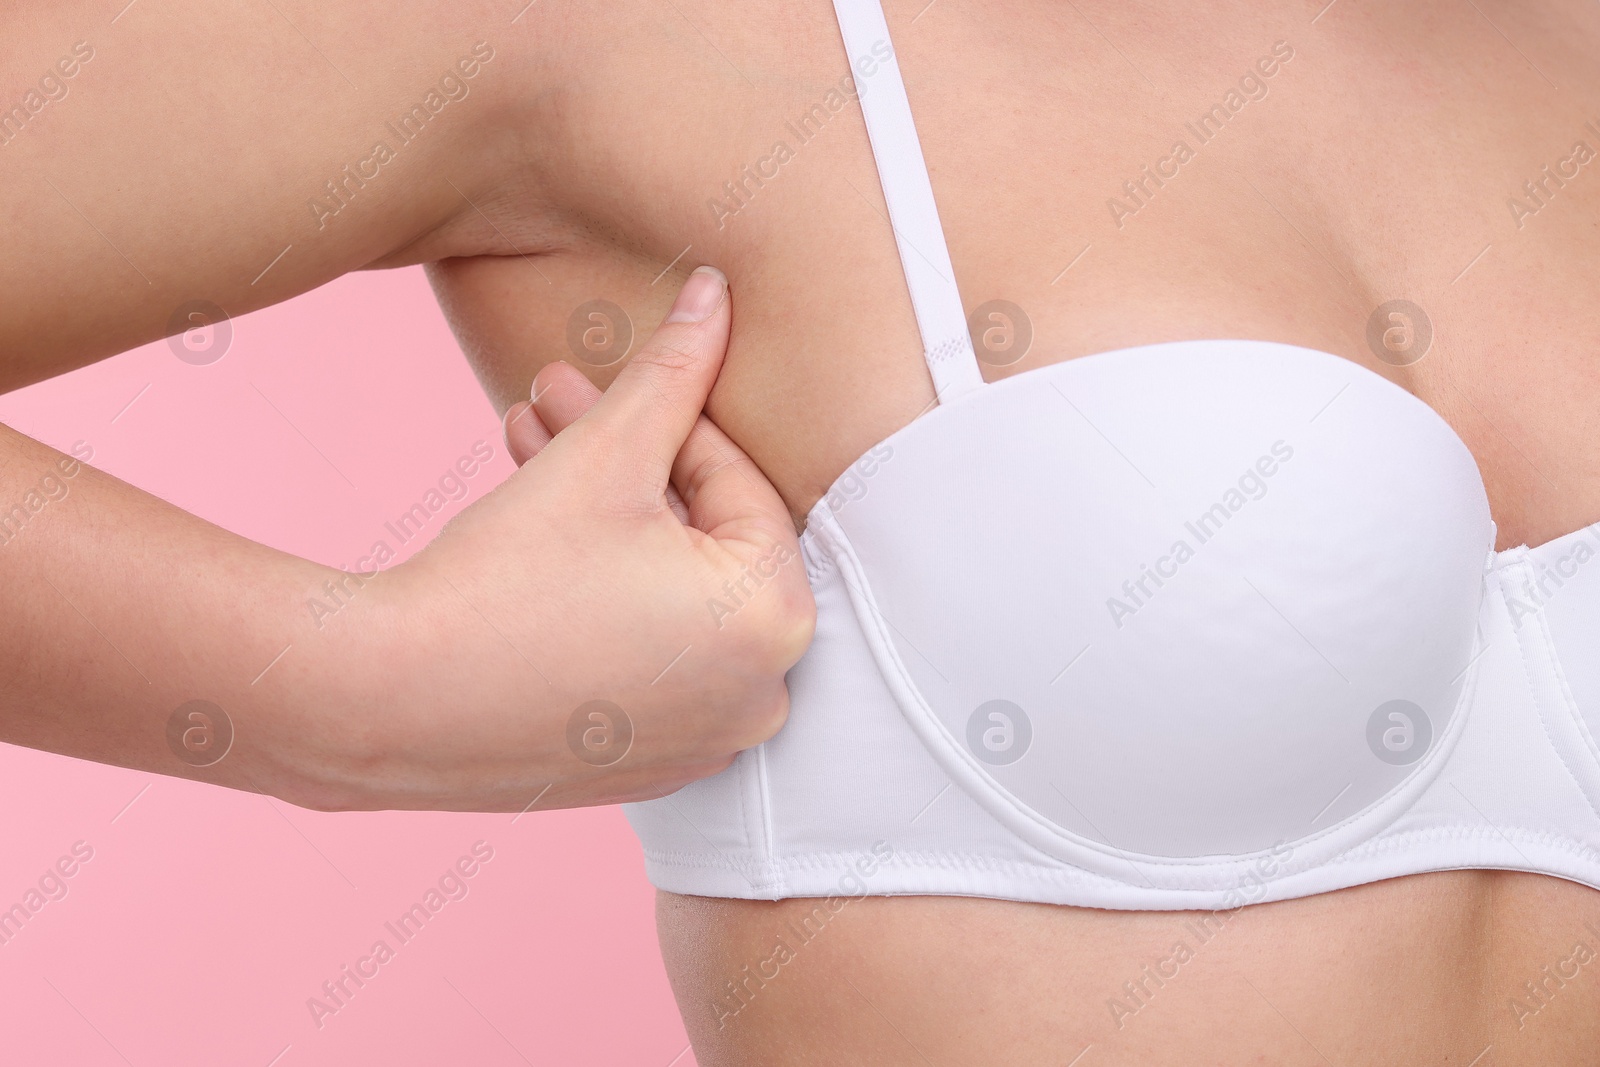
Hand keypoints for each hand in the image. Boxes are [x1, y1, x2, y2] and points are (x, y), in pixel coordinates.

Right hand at [331, 267, 814, 811]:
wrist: (384, 702)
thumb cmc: (505, 576)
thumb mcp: (604, 454)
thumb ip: (675, 369)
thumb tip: (719, 290)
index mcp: (778, 619)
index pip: (737, 485)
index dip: (658, 419)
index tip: (589, 379)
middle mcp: (762, 694)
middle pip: (699, 537)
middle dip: (619, 458)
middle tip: (546, 401)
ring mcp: (707, 742)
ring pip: (667, 590)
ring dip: (602, 514)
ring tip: (520, 448)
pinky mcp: (650, 766)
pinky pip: (646, 657)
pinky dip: (606, 596)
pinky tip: (535, 537)